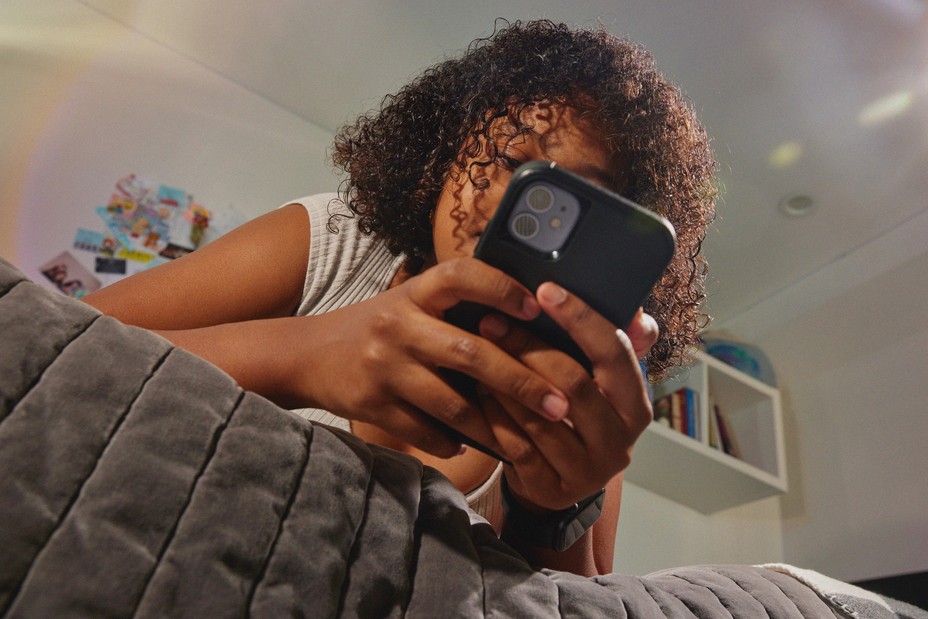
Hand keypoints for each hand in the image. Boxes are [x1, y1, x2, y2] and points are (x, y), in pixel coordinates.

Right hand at [292, 258, 571, 457]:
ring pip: (452, 403)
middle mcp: (398, 325)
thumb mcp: (408, 304)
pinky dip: (452, 442)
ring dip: (494, 425)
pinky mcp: (371, 404)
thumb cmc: (375, 328)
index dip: (501, 287)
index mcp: (414, 293)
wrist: (306, 355)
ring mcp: (384, 366)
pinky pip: (425, 431)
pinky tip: (469, 444)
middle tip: (560, 403)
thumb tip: (526, 322)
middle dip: (522, 382)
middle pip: (471, 352)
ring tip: (525, 438)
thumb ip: (454, 309)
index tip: (538, 306)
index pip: (461, 276)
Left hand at [477, 282, 657, 509]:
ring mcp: (588, 471)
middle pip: (572, 383)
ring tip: (477, 352)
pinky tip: (477, 392)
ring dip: (504, 381)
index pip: (614, 352)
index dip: (581, 319)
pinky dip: (494, 415)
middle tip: (491, 321)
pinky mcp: (554, 490)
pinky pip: (517, 446)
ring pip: (540, 416)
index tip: (545, 290)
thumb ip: (611, 345)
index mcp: (636, 405)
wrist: (558, 482)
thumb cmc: (575, 416)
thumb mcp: (599, 383)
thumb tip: (636, 312)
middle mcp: (620, 441)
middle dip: (527, 347)